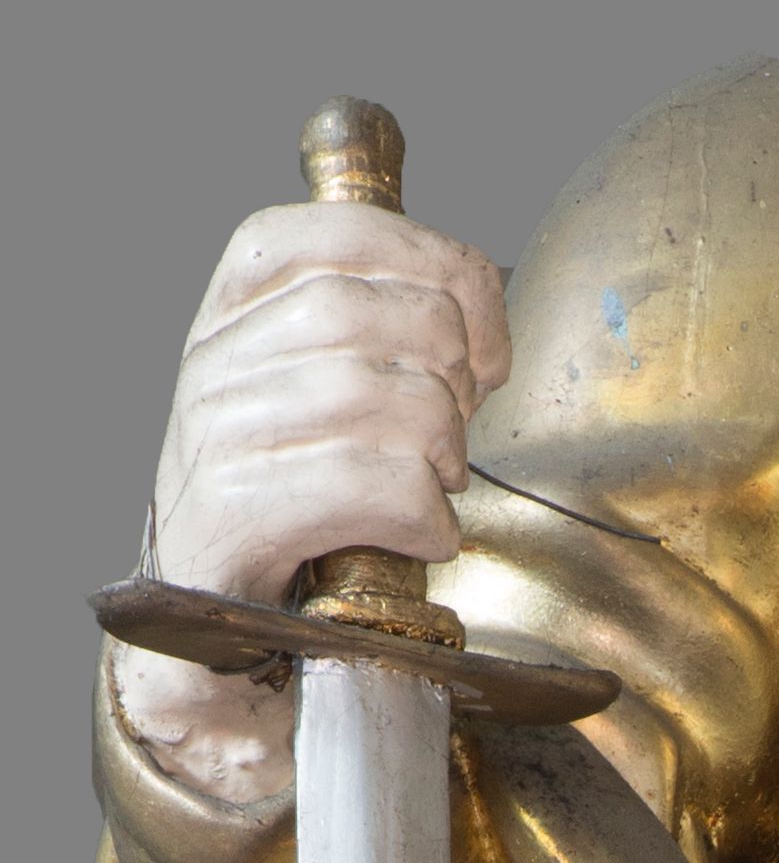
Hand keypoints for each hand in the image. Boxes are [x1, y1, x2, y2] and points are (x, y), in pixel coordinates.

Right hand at [116, 195, 509, 799]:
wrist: (209, 631)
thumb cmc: (295, 505)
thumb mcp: (331, 392)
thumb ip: (385, 323)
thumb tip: (478, 287)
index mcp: (236, 307)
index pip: (340, 231)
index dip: (438, 268)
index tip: (485, 340)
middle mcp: (212, 361)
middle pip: (366, 312)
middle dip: (449, 370)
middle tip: (461, 429)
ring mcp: (214, 438)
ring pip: (373, 393)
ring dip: (441, 445)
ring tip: (439, 484)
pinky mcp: (232, 518)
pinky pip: (364, 480)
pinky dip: (422, 510)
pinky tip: (426, 534)